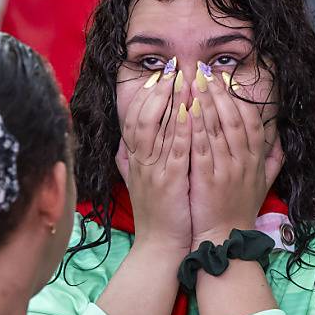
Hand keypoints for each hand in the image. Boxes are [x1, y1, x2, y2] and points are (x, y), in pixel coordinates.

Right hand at [116, 69, 191, 251]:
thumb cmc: (155, 213)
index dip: (146, 94)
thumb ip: (128, 161)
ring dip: (171, 101)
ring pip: (158, 127)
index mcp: (134, 159)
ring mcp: (153, 170)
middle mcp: (140, 161)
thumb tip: (123, 142)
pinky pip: (175, 149)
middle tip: (173, 68)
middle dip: (159, 89)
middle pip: (144, 115)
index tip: (159, 75)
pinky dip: (182, 127)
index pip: (134, 118)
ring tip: (183, 79)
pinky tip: (191, 110)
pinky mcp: (170, 181)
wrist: (159, 246)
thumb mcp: (136, 182)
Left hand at [188, 62, 283, 246]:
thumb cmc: (240, 210)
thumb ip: (273, 161)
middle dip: (220, 93)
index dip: (239, 99)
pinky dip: (195, 126)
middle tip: (205, 71)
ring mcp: (226, 170)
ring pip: (217, 128)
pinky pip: (202, 147)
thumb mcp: (264, 185)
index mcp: (256, 160)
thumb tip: (281, 142)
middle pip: (234, 119)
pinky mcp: (208, 179)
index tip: (226, 79)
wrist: (224, 239)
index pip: (252, 121)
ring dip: (205, 102)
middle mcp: (244, 162)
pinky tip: (186, 109)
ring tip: (193, 81)